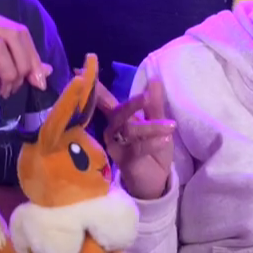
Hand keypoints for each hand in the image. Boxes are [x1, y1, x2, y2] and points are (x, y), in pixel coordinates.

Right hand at [102, 77, 174, 200]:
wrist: (156, 182)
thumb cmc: (153, 151)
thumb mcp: (157, 125)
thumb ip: (154, 105)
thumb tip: (153, 79)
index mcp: (117, 120)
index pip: (106, 101)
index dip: (95, 88)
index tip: (82, 70)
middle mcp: (111, 132)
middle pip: (117, 114)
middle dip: (132, 105)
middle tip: (146, 97)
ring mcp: (116, 147)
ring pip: (129, 131)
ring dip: (152, 126)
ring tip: (171, 126)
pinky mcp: (124, 162)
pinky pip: (136, 150)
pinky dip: (152, 143)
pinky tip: (165, 139)